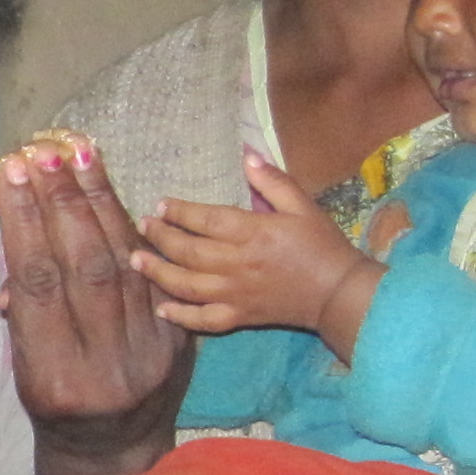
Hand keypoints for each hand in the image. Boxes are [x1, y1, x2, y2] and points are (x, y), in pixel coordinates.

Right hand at [0, 132, 192, 441]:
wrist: (114, 449)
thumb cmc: (54, 402)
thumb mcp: (25, 366)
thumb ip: (25, 308)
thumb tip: (20, 239)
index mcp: (54, 374)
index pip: (37, 282)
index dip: (24, 222)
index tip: (11, 172)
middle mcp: (106, 364)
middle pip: (85, 266)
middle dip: (63, 202)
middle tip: (46, 152)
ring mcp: (150, 353)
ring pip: (125, 264)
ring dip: (100, 202)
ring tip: (78, 154)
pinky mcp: (181, 342)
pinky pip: (155, 276)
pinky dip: (132, 232)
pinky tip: (112, 197)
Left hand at [135, 157, 375, 351]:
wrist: (339, 293)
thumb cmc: (322, 245)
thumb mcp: (303, 205)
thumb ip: (273, 181)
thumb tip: (246, 154)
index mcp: (253, 232)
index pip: (206, 220)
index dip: (180, 211)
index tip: (160, 204)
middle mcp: (238, 263)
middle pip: (188, 251)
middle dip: (160, 237)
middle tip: (142, 226)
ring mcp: (236, 293)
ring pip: (186, 284)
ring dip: (157, 272)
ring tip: (136, 261)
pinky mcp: (239, 316)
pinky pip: (203, 320)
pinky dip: (180, 316)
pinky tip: (161, 308)